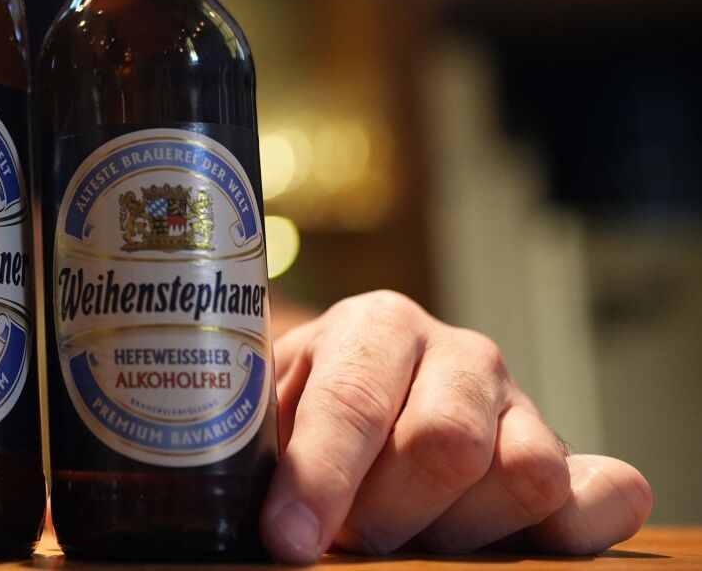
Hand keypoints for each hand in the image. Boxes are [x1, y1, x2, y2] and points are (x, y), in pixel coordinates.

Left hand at [262, 291, 651, 561]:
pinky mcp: (571, 456)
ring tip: (410, 539)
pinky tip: (514, 547)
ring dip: (459, 533)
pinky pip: (606, 493)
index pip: (353, 402)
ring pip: (523, 476)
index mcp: (376, 324)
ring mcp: (522, 404)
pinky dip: (578, 527)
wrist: (366, 404)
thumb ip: (265, 444)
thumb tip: (269, 515)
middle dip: (386, 515)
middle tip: (348, 543)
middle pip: (444, 444)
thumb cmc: (303, 416)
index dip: (321, 479)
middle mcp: (460, 353)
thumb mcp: (269, 412)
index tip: (290, 540)